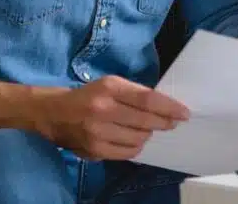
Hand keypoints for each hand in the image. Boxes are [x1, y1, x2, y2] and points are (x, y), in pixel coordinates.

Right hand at [35, 75, 189, 160]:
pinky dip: (136, 147)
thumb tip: (165, 107)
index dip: (169, 107)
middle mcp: (103, 110)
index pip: (147, 99)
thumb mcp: (111, 84)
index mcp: (110, 88)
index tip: (184, 113)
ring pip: (138, 138)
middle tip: (170, 123)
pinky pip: (127, 153)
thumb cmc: (90, 95)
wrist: (54, 113)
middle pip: (145, 121)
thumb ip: (135, 93)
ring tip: (146, 130)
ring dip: (148, 135)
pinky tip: (134, 140)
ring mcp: (97, 132)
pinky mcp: (94, 150)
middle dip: (163, 123)